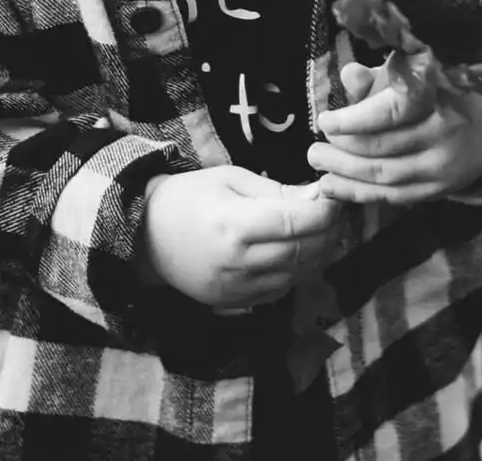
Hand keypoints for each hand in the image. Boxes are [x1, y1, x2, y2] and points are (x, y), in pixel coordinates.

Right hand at [140, 165, 344, 308]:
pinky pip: (281, 289)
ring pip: (297, 275)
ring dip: (320, 253)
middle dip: (329, 231)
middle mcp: (237, 263)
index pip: (295, 223)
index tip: (335, 196)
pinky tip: (301, 251)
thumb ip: (274, 191)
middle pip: (302, 252)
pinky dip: (299, 271)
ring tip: (325, 230)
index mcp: (233, 226)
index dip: (324, 211)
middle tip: (337, 212)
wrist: (144, 236)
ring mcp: (236, 288)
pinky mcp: (235, 302)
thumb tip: (317, 197)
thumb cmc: (188, 197)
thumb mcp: (229, 179)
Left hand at [307, 61, 481, 204]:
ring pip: (386, 176)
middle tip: (312, 149)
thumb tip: (347, 74)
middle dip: (341, 151)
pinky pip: (395, 196)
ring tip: (318, 166)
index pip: (392, 111)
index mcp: (438, 94)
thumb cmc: (438, 95)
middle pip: (384, 148)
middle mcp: (445, 131)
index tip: (325, 121)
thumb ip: (378, 77)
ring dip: (345, 175)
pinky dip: (360, 194)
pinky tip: (334, 186)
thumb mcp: (413, 75)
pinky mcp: (440, 190)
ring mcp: (445, 165)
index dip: (354, 119)